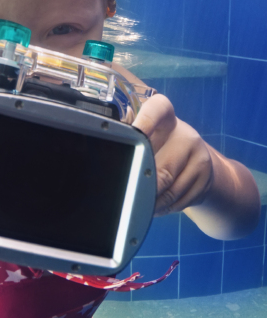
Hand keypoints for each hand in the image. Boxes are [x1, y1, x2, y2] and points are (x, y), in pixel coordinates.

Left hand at [133, 94, 213, 215]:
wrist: (195, 158)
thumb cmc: (158, 143)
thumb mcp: (147, 134)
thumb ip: (131, 140)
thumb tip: (111, 154)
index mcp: (165, 116)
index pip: (157, 109)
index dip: (145, 122)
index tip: (133, 135)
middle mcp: (185, 133)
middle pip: (161, 168)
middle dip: (143, 186)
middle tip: (128, 197)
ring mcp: (200, 155)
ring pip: (171, 189)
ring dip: (154, 203)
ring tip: (141, 205)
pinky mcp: (207, 177)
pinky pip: (182, 200)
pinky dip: (167, 207)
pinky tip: (160, 205)